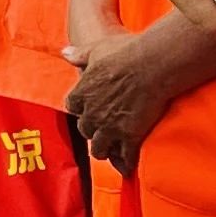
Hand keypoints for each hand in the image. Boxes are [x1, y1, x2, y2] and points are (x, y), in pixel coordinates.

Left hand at [60, 30, 169, 172]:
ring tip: (113, 149)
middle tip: (104, 127)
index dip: (81, 107)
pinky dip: (126, 163)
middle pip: (86, 130)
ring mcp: (110, 128)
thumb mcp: (96, 50)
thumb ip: (79, 55)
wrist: (151, 65)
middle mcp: (92, 114)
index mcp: (82, 93)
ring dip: (105, 149)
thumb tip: (65, 52)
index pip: (72, 106)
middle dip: (93, 129)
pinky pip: (124, 157)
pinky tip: (128, 166)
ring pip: (99, 149)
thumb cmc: (124, 53)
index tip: (88, 106)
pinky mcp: (130, 136)